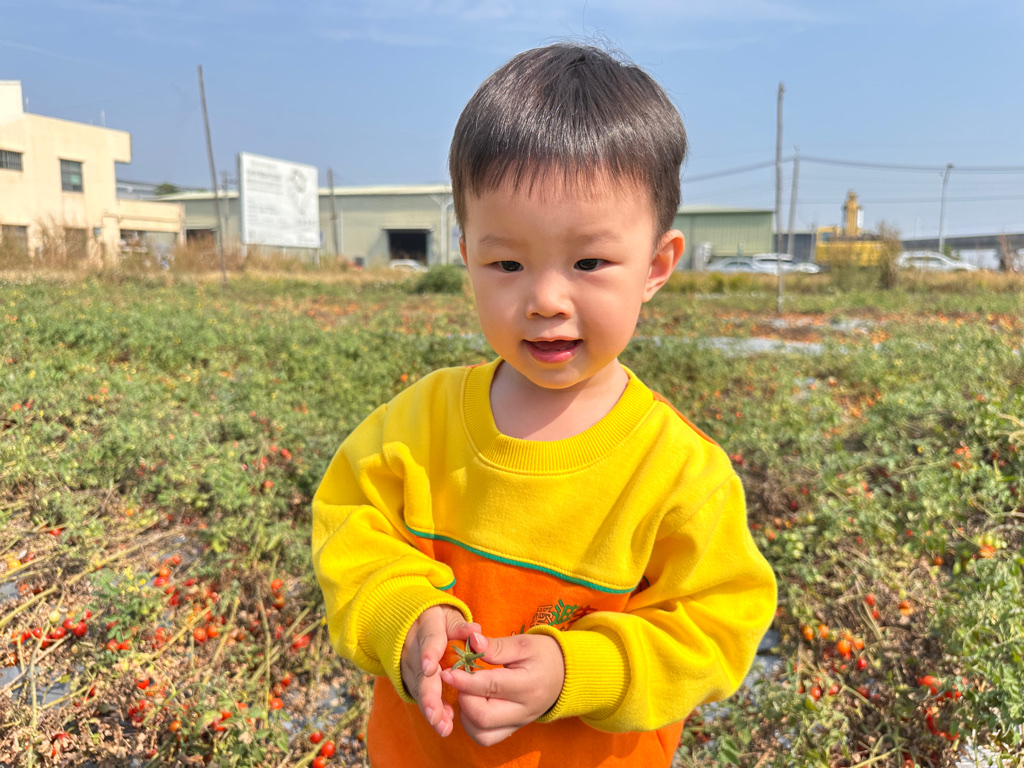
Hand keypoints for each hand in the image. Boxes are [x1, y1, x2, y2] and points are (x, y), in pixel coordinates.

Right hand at [401, 605, 480, 737]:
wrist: (409, 625)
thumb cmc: (438, 621)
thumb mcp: (449, 616)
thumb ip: (460, 626)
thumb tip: (475, 631)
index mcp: (426, 625)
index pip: (429, 639)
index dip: (429, 653)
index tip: (430, 667)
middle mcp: (413, 647)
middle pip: (421, 672)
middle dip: (428, 694)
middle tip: (435, 714)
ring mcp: (409, 666)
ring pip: (419, 689)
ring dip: (431, 708)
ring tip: (443, 727)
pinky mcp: (410, 680)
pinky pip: (420, 696)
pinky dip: (432, 710)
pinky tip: (444, 724)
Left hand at [439, 632, 564, 745]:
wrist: (564, 675)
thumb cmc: (543, 654)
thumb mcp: (523, 643)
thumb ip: (496, 646)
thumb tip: (471, 641)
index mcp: (528, 685)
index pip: (491, 686)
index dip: (465, 680)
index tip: (447, 672)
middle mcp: (524, 711)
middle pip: (483, 717)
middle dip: (464, 698)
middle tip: (459, 679)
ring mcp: (518, 724)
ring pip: (481, 734)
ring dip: (466, 714)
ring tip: (467, 691)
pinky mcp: (512, 730)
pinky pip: (486, 737)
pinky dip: (472, 724)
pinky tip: (473, 703)